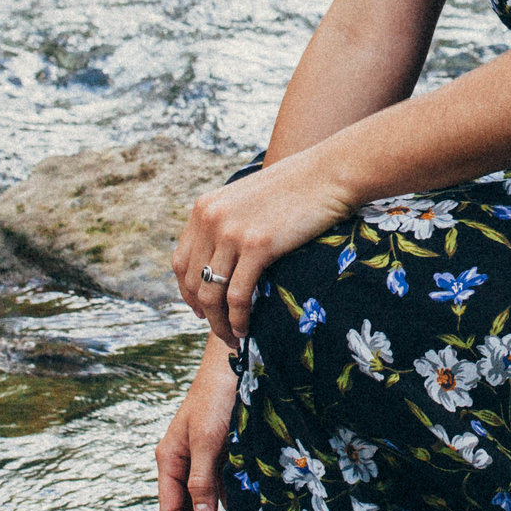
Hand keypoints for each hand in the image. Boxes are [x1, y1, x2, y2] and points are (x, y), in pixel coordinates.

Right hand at [156, 349, 240, 510]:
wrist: (238, 360)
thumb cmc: (219, 397)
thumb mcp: (209, 441)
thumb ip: (203, 481)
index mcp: (170, 459)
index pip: (172, 509)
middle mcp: (182, 462)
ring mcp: (201, 458)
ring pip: (204, 504)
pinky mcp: (220, 453)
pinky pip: (220, 490)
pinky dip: (226, 510)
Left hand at [173, 148, 360, 347]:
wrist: (330, 173)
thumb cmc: (297, 187)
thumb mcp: (248, 199)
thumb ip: (230, 222)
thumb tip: (225, 258)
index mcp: (204, 208)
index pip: (181, 262)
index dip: (187, 292)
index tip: (201, 309)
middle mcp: (211, 219)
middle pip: (193, 282)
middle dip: (204, 313)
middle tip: (220, 330)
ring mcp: (232, 233)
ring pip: (212, 294)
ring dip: (219, 323)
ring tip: (233, 338)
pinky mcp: (258, 246)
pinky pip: (238, 295)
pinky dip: (238, 319)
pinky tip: (246, 329)